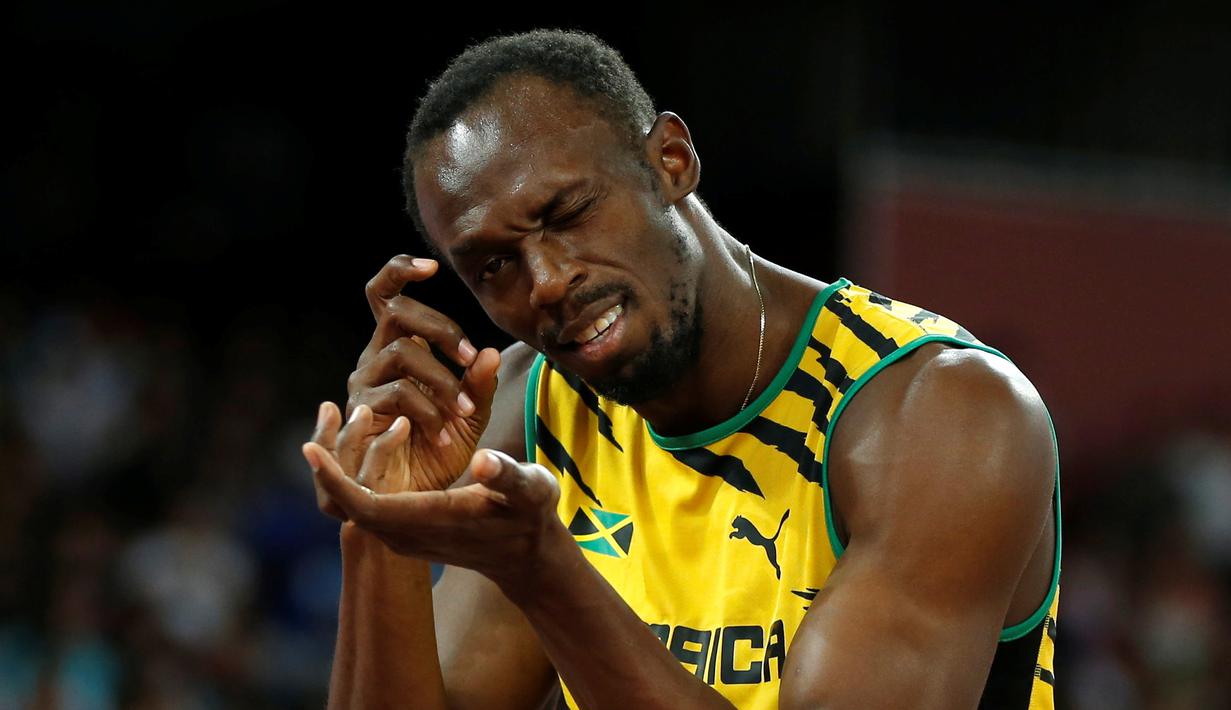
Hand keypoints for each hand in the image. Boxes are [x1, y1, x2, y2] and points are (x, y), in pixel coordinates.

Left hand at [303, 420, 566, 594]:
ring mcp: (407, 537)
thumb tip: (481, 462)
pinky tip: (356, 451)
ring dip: (340, 474)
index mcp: (434, 519)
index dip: (336, 479)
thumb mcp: (530, 489)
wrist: (528, 553)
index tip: (309, 448)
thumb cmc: (531, 513)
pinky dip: (353, 482)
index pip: (366, 505)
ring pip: (355, 508)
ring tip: (331, 430)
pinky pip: (367, 509)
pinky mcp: (408, 533)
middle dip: (330, 470)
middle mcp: (412, 534)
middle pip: (350, 507)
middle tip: (317, 426)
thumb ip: (506, 474)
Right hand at [346, 254, 500, 494]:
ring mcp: (364, 383)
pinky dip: (428, 410)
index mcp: (399, 348)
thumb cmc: (437, 453)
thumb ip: (478, 385)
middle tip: (469, 356)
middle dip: (440, 328)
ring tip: (464, 412)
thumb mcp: (469, 417)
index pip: (386, 294)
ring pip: (401, 351)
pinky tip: (445, 432)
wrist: (411, 500)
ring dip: (441, 378)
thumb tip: (488, 351)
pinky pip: (396, 393)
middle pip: (395, 312)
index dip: (401, 271)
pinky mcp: (360, 411)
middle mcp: (375, 358)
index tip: (433, 266)